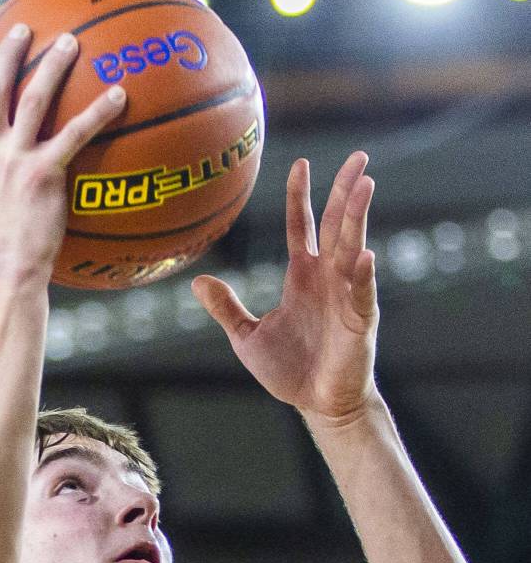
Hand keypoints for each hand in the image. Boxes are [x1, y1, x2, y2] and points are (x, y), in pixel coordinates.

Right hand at [0, 26, 126, 285]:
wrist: (3, 274)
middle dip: (7, 52)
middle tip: (23, 30)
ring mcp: (11, 158)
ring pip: (32, 97)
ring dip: (52, 65)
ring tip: (69, 43)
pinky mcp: (43, 172)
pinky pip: (75, 133)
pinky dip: (97, 112)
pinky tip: (119, 96)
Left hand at [191, 152, 378, 421]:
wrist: (317, 405)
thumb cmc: (288, 371)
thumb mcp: (247, 337)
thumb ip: (226, 308)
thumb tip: (197, 281)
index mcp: (303, 276)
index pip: (304, 226)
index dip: (302, 196)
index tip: (301, 163)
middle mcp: (328, 279)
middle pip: (338, 225)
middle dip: (346, 190)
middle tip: (358, 156)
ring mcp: (347, 297)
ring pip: (354, 248)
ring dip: (359, 218)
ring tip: (365, 185)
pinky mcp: (359, 322)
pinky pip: (361, 294)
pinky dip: (362, 275)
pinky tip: (363, 254)